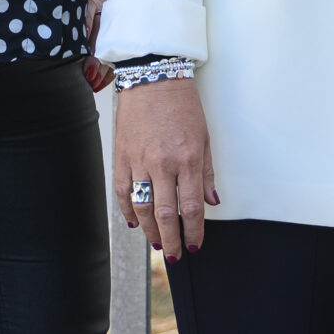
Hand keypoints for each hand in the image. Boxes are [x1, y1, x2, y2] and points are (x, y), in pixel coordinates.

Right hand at [113, 79, 218, 261]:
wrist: (154, 78)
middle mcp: (162, 163)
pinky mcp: (121, 156)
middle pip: (165, 214)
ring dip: (149, 230)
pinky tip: (134, 222)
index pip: (191, 207)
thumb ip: (207, 174)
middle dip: (171, 239)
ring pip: (141, 207)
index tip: (195, 244)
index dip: (193, 231)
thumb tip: (212, 202)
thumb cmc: (183, 106)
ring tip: (157, 243)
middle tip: (174, 255)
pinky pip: (122, 191)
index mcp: (188, 159)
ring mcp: (139, 160)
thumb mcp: (205, 138)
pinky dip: (127, 210)